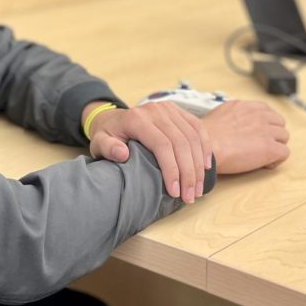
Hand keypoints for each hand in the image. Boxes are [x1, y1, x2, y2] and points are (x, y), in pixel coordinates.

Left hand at [86, 101, 211, 203]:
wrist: (113, 118)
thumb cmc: (108, 135)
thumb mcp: (99, 142)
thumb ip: (107, 148)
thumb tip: (122, 154)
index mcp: (137, 118)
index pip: (162, 145)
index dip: (172, 170)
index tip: (175, 192)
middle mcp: (156, 110)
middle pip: (181, 143)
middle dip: (189, 173)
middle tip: (190, 196)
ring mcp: (169, 108)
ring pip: (192, 137)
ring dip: (199, 165)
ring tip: (198, 189)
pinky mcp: (178, 110)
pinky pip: (198, 128)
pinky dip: (205, 148)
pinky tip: (206, 167)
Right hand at [201, 100, 289, 173]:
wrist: (208, 147)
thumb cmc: (206, 138)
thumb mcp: (219, 115)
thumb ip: (232, 116)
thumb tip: (232, 124)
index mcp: (245, 106)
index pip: (267, 110)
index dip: (266, 123)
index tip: (261, 132)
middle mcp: (258, 115)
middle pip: (279, 123)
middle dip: (273, 134)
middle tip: (262, 145)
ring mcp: (266, 131)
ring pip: (284, 137)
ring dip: (276, 146)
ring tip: (262, 156)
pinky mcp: (270, 148)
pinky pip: (284, 152)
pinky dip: (276, 160)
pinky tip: (264, 164)